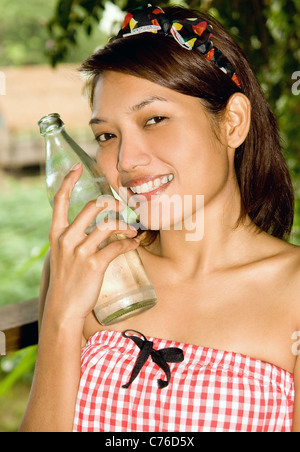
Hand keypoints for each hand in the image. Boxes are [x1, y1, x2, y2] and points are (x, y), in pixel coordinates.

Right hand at [45, 163, 139, 321]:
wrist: (63, 309)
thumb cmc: (66, 282)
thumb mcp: (62, 256)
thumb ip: (74, 240)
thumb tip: (96, 229)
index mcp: (56, 234)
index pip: (59, 201)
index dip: (68, 182)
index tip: (77, 168)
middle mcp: (66, 239)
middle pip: (92, 208)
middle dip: (112, 204)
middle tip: (123, 208)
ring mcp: (79, 252)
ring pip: (108, 225)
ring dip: (125, 225)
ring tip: (133, 230)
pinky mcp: (94, 265)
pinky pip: (117, 246)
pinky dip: (129, 243)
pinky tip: (134, 244)